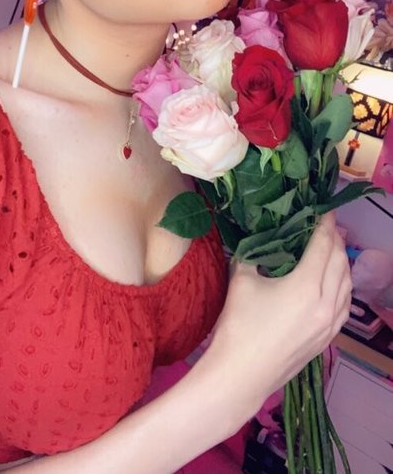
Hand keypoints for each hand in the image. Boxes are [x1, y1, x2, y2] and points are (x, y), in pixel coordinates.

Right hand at [205, 212, 350, 424]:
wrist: (240, 376)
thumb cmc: (239, 326)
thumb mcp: (242, 279)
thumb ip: (253, 255)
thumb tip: (257, 241)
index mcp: (306, 286)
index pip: (324, 246)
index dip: (325, 225)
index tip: (323, 209)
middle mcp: (325, 304)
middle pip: (340, 263)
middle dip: (335, 240)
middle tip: (325, 225)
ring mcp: (329, 324)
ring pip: (347, 285)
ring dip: (341, 263)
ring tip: (331, 250)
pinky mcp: (326, 340)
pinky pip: (345, 306)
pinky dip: (343, 287)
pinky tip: (334, 283)